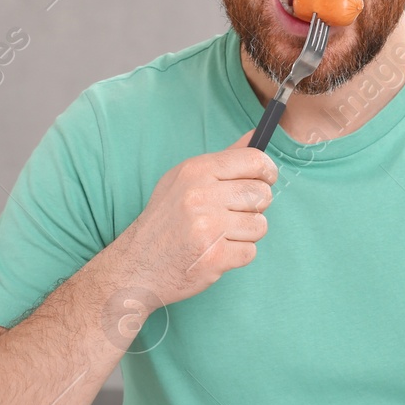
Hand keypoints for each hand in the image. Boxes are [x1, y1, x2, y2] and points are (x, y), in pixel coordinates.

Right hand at [117, 130, 275, 307]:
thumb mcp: (183, 180)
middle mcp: (201, 196)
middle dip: (255, 207)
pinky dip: (238, 255)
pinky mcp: (214, 257)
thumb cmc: (165, 221)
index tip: (265, 180)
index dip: (267, 171)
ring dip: (246, 233)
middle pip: (262, 194)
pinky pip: (251, 252)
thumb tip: (254, 137)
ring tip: (221, 235)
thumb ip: (223, 159)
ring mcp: (208, 228)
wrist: (137, 266)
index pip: (254, 160)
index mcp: (196, 170)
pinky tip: (216, 252)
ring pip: (260, 225)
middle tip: (234, 214)